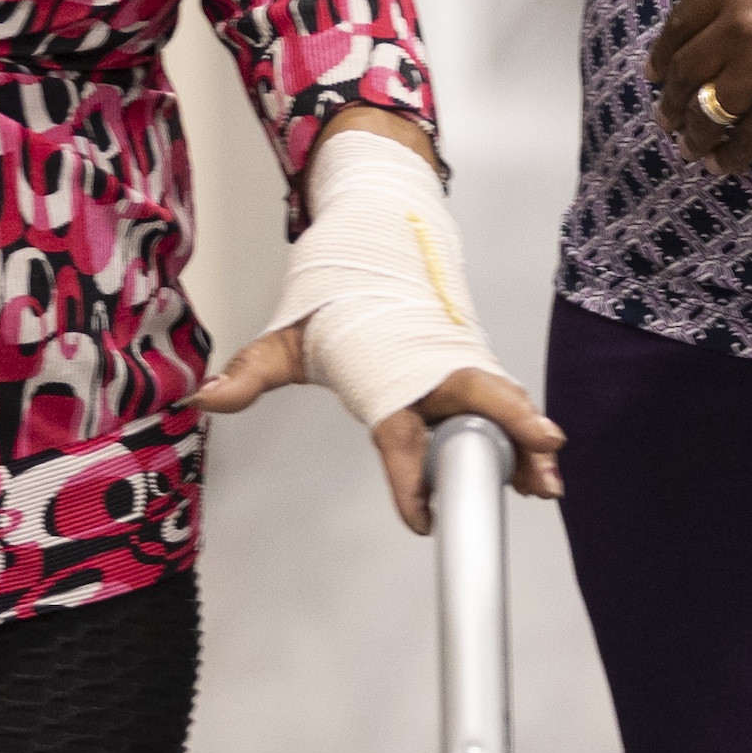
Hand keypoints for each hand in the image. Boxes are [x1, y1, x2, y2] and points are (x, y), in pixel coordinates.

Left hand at [193, 327, 565, 534]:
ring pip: (500, 409)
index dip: (409, 478)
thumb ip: (251, 372)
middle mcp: (430, 368)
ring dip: (526, 445)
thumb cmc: (337, 295)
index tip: (419, 519)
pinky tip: (535, 475)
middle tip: (541, 462)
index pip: (400, 430)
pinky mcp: (472, 372)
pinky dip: (521, 438)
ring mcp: (457, 367)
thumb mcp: (286, 336)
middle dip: (511, 435)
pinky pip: (502, 408)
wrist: (379, 233)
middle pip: (477, 405)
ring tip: (548, 483)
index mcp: (387, 369)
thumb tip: (203, 397)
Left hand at [647, 0, 751, 176]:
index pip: (680, 23)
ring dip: (693, 136)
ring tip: (690, 147)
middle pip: (685, 72)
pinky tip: (724, 163)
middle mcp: (742, 25)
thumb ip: (750, 8)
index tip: (657, 74)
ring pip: (704, 114)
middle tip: (668, 118)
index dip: (663, 54)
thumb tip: (713, 53)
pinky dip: (727, 158)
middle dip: (671, 101)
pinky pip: (740, 144)